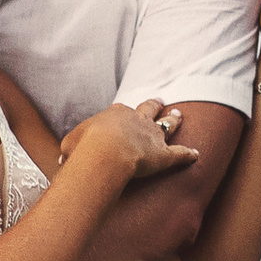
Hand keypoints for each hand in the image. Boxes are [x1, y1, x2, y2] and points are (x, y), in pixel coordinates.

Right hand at [63, 98, 202, 187]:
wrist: (105, 153)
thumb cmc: (85, 148)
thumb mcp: (70, 145)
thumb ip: (70, 150)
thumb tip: (63, 161)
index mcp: (115, 114)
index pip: (121, 111)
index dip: (124, 112)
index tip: (124, 111)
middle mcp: (137, 120)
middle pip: (148, 109)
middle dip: (154, 104)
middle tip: (160, 100)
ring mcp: (153, 136)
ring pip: (167, 125)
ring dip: (174, 119)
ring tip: (180, 114)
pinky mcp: (165, 155)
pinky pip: (180, 153)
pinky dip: (189, 154)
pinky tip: (197, 154)